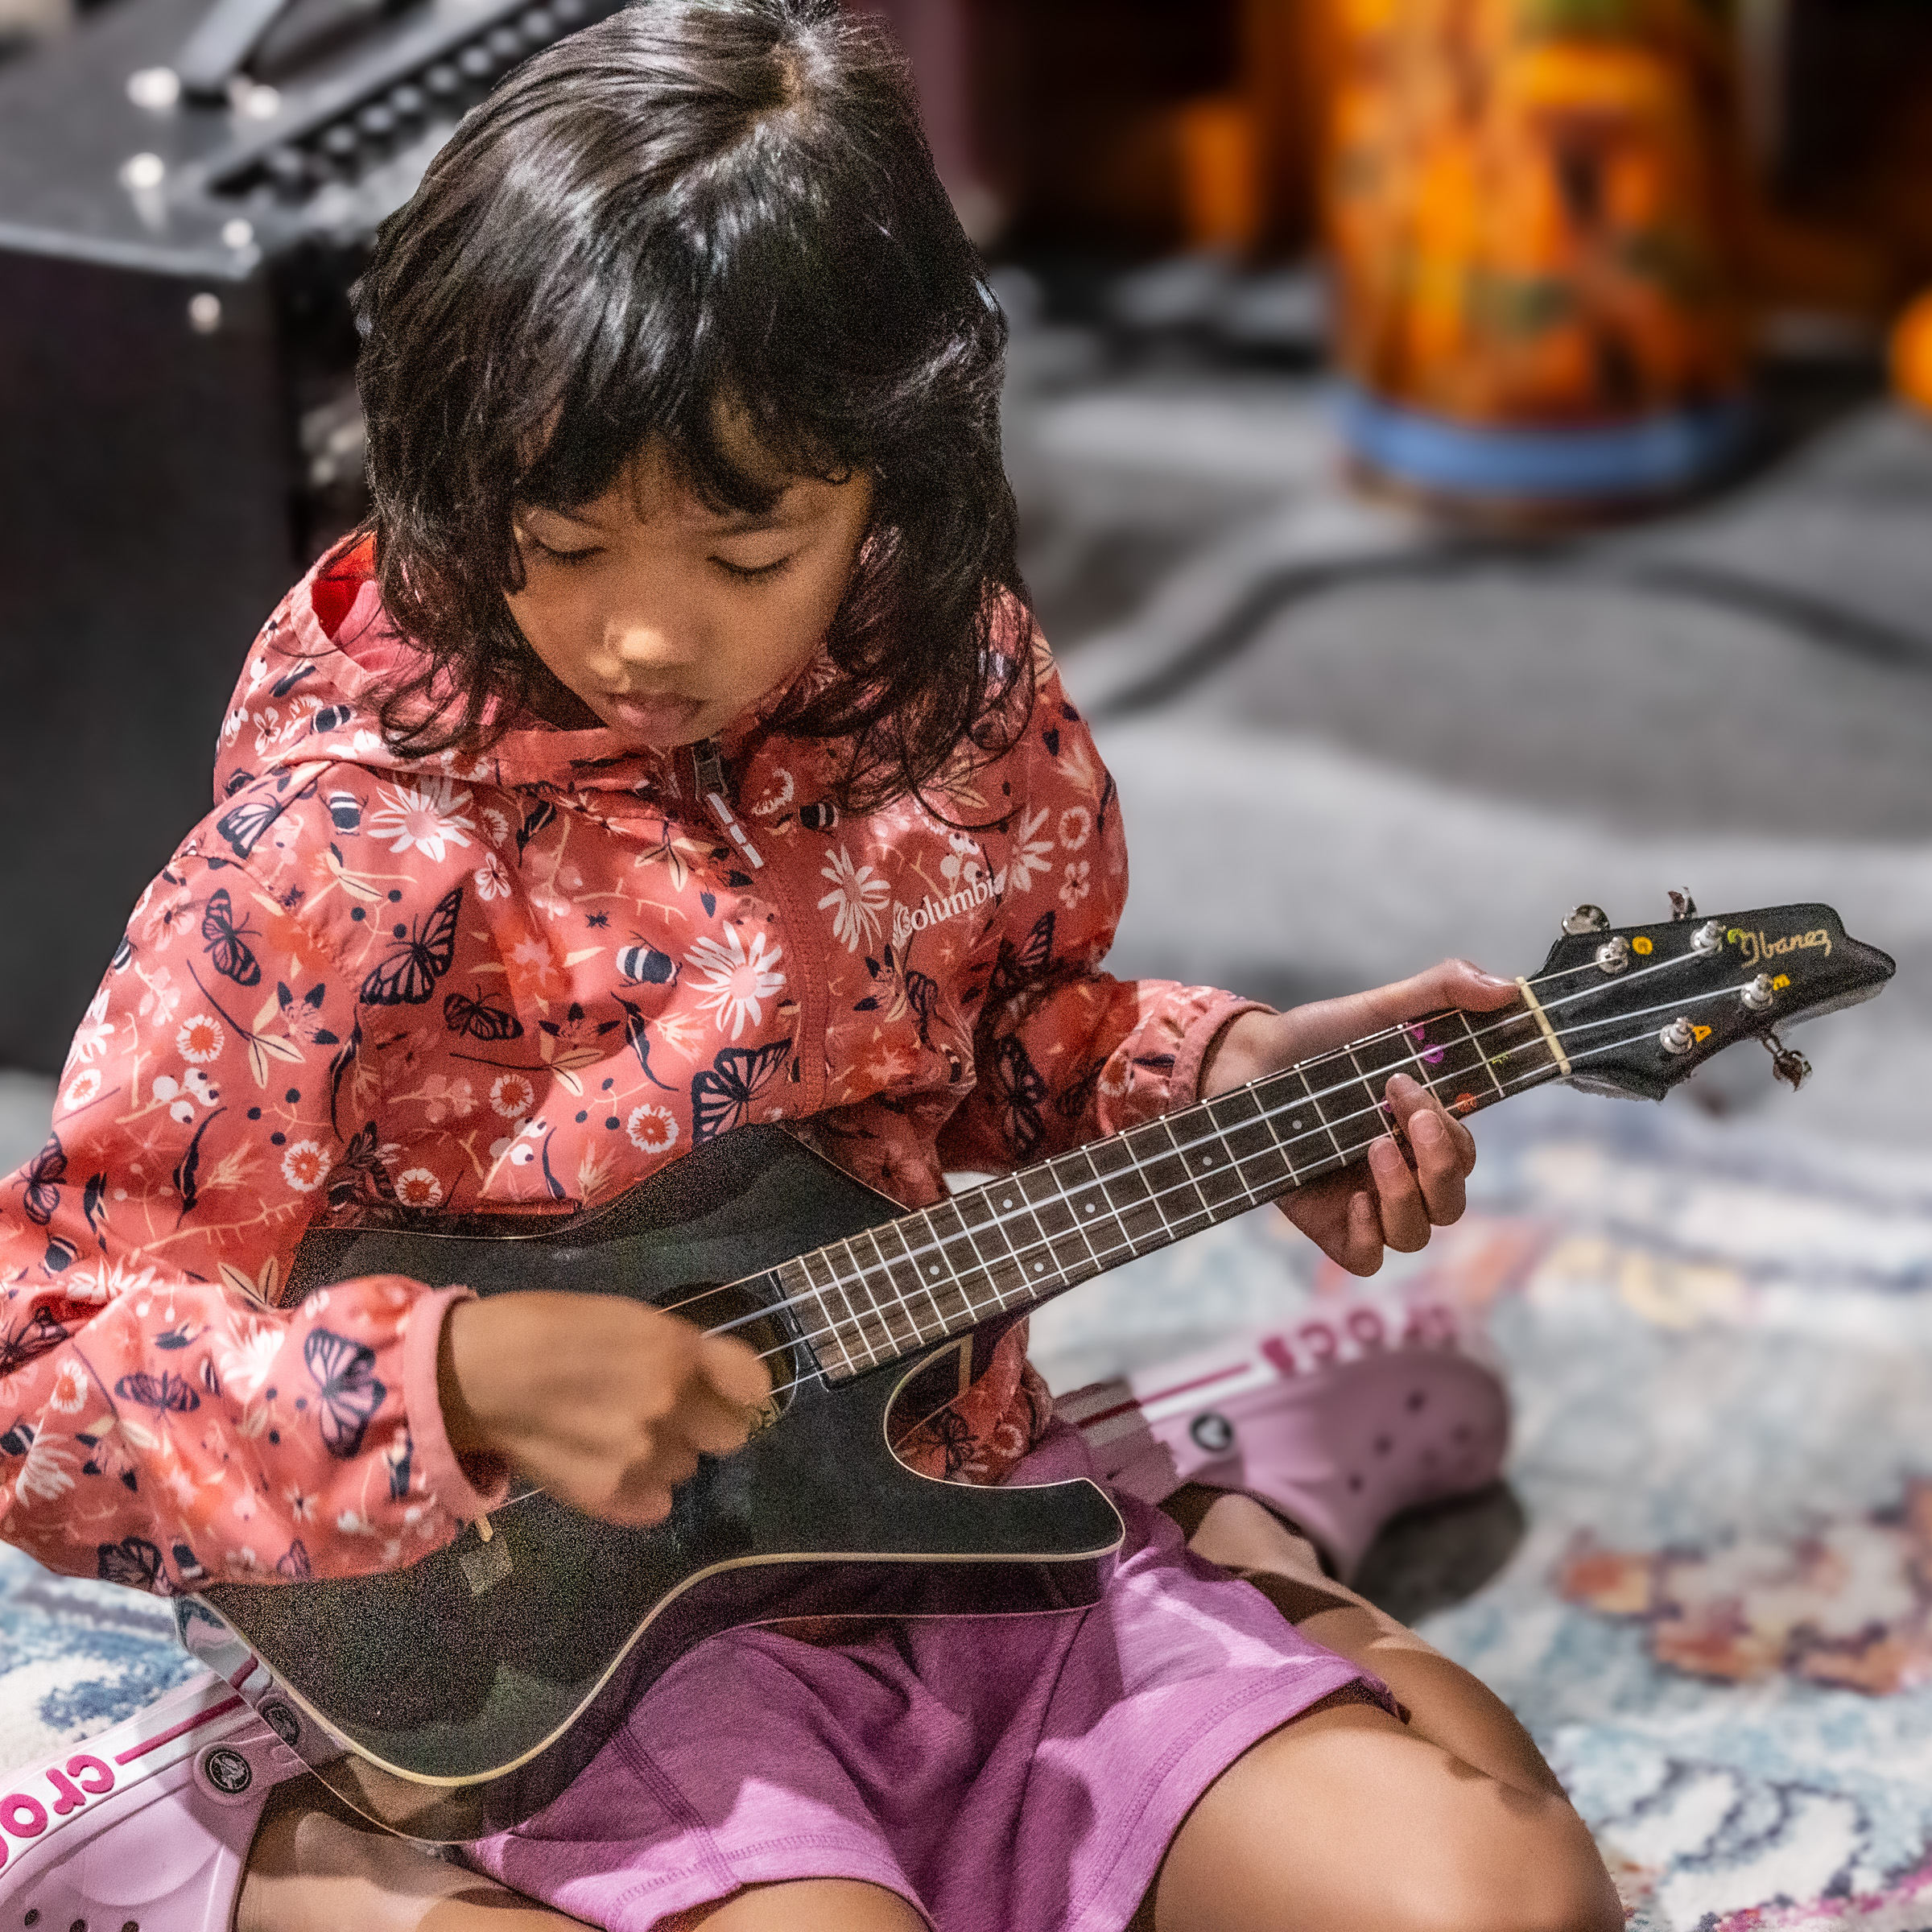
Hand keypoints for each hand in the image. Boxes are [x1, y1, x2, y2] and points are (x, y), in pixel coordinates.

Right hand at [437, 1292, 771, 1524]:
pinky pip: (655, 1504)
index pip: (753, 1385)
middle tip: (665, 1414)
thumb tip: (707, 1377)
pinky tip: (607, 1467)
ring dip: (664, 1456)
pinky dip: (639, 1492)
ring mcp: (641, 1455)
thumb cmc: (542, 1328)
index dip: (740, 1389)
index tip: (725, 1391)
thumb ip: (673, 1348)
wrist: (472, 1374)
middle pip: (729, 1435)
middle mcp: (670, 1404)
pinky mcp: (609, 1496)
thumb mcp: (624, 1317)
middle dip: (703, 1424)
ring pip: (686, 1469)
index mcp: (675, 1350)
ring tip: (616, 1435)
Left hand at [1199, 958, 1518, 1276]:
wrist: (1245, 1061)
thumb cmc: (1317, 1040)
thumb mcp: (1381, 1008)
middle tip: (1400, 1109)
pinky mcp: (1326, 1223)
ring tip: (1373, 1147)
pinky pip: (1366, 1257)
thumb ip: (1444, 990)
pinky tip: (1355, 1198)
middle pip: (1451, 1202)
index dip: (1454, 1133)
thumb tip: (1507, 991)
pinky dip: (1370, 1236)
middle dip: (1438, 1160)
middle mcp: (1400, 1172)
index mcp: (1421, 1133)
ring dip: (1406, 1195)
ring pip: (1416, 1234)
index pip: (1465, 1155)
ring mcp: (1365, 1201)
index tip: (1411, 1086)